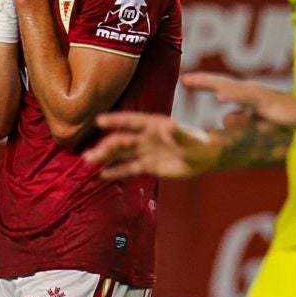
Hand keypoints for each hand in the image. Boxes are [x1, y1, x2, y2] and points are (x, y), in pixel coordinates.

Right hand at [83, 111, 220, 180]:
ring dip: (106, 157)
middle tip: (90, 155)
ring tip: (89, 161)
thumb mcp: (192, 138)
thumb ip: (180, 133)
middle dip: (106, 146)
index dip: (116, 121)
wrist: (206, 157)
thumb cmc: (201, 143)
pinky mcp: (148, 165)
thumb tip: (170, 126)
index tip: (99, 121)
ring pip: (122, 154)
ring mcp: (145, 151)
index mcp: (154, 125)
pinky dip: (117, 171)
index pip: (132, 121)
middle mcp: (146, 137)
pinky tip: (102, 175)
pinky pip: (129, 168)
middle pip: (122, 140)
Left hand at [182, 71, 295, 128]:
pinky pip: (246, 98)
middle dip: (202, 80)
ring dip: (212, 84)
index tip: (185, 80)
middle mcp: (249, 90)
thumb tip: (224, 120)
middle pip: (221, 82)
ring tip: (194, 82)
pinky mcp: (266, 101)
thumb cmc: (286, 115)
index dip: (203, 83)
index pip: (220, 86)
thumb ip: (241, 117)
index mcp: (246, 94)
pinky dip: (232, 95)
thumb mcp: (258, 119)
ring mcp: (257, 94)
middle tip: (184, 79)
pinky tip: (220, 95)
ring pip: (231, 87)